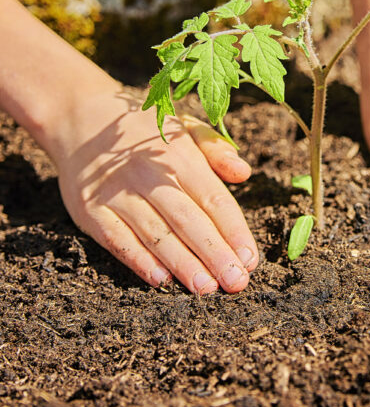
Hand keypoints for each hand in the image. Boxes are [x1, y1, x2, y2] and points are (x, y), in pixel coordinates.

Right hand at [53, 86, 257, 293]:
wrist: (82, 117)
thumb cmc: (145, 130)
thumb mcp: (184, 126)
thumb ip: (216, 150)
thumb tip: (244, 173)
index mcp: (179, 155)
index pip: (214, 198)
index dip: (234, 231)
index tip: (250, 259)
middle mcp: (149, 175)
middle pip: (188, 221)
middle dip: (214, 254)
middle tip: (235, 282)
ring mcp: (117, 193)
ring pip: (156, 234)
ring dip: (182, 264)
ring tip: (206, 288)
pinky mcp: (90, 210)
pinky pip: (118, 240)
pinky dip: (139, 261)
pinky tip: (161, 280)